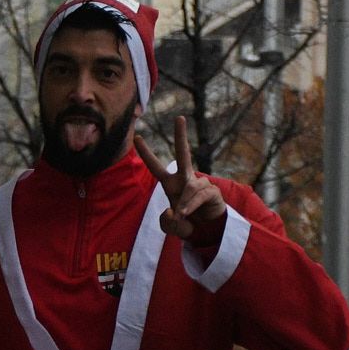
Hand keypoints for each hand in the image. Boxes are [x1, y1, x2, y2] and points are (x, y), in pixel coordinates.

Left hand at [133, 115, 226, 241]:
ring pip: (189, 187)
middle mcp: (185, 179)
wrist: (207, 232)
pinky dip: (190, 205)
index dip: (146, 153)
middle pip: (183, 154)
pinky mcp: (212, 191)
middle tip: (179, 118)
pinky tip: (186, 212)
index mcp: (170, 184)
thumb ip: (166, 222)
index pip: (156, 167)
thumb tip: (172, 210)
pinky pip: (199, 194)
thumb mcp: (171, 228)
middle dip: (181, 136)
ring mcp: (200, 183)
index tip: (136, 137)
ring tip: (182, 215)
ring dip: (183, 204)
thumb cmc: (187, 224)